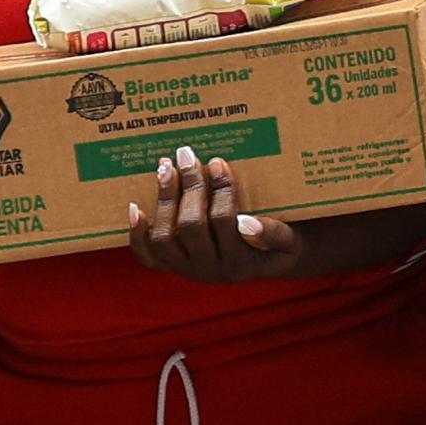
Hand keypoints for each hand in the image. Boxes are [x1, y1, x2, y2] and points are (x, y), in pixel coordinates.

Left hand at [126, 147, 304, 283]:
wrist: (268, 265)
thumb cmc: (279, 245)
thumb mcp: (289, 242)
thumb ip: (274, 234)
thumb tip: (247, 223)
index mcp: (240, 263)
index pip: (225, 221)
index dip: (220, 190)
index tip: (217, 161)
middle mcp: (209, 270)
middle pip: (191, 226)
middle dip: (189, 186)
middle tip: (187, 154)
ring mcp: (187, 270)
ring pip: (165, 237)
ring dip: (164, 200)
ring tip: (165, 167)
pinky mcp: (172, 268)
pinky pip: (147, 256)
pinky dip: (137, 234)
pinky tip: (135, 206)